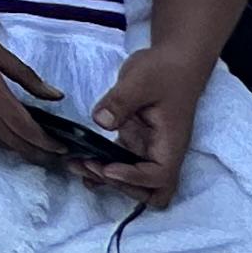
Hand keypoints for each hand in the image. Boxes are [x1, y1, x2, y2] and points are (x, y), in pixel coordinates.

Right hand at [0, 0, 70, 171]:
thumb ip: (22, 73)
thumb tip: (54, 95)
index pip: (22, 126)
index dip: (45, 141)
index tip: (64, 147)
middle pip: (12, 141)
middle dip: (37, 153)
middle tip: (59, 158)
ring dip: (21, 150)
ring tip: (42, 153)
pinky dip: (3, 140)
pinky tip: (12, 138)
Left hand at [87, 44, 210, 203]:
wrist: (175, 61)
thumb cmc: (164, 71)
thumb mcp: (140, 80)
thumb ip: (120, 101)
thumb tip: (100, 121)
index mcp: (171, 143)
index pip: (159, 176)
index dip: (133, 178)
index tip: (106, 167)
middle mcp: (162, 152)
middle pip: (152, 191)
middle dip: (122, 187)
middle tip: (90, 166)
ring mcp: (148, 148)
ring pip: (135, 182)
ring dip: (108, 181)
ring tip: (76, 166)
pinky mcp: (135, 140)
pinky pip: (121, 163)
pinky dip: (104, 168)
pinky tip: (81, 163)